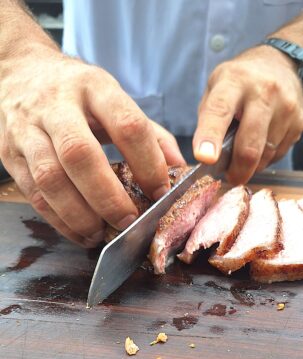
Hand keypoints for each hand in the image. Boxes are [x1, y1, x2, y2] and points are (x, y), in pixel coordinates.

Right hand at [0, 45, 184, 246]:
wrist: (20, 73)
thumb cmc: (78, 92)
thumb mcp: (115, 98)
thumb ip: (150, 132)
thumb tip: (178, 168)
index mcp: (95, 88)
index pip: (128, 126)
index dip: (148, 163)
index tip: (160, 192)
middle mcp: (58, 105)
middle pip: (81, 154)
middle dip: (108, 196)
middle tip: (128, 222)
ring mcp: (27, 129)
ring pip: (50, 178)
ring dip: (79, 214)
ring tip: (101, 234)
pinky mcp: (9, 152)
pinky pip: (33, 193)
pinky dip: (58, 219)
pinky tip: (80, 232)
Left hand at [193, 45, 302, 183]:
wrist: (283, 65)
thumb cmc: (241, 82)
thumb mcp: (216, 87)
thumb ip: (208, 119)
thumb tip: (207, 157)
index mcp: (234, 81)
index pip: (219, 111)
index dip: (210, 137)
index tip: (205, 158)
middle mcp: (263, 93)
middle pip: (249, 146)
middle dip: (237, 171)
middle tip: (230, 177)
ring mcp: (286, 108)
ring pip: (264, 156)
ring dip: (251, 164)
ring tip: (244, 151)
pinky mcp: (299, 122)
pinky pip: (278, 155)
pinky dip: (265, 158)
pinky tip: (262, 143)